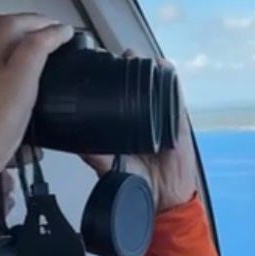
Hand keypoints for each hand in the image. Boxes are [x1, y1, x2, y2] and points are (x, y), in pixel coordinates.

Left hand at [0, 14, 73, 180]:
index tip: (65, 32)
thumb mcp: (21, 132)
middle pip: (10, 24)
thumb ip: (29, 109)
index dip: (55, 33)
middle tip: (44, 24)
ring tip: (15, 33)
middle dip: (31, 18)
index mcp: (13, 80)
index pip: (37, 42)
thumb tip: (34, 117)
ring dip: (4, 26)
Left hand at [81, 52, 199, 211]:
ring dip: (146, 67)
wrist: (165, 198)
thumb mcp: (111, 167)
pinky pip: (175, 94)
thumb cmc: (139, 182)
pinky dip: (170, 79)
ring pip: (155, 84)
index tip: (99, 66)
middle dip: (128, 67)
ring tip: (136, 57)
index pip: (116, 95)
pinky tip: (163, 66)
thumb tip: (76, 144)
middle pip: (136, 84)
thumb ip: (95, 156)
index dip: (109, 79)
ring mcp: (161, 116)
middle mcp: (142, 117)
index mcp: (124, 125)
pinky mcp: (177, 120)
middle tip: (120, 57)